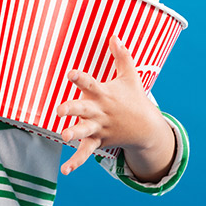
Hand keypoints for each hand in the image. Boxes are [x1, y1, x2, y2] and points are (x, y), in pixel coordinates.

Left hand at [55, 36, 167, 175]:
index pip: (90, 83)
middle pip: (83, 109)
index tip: (69, 73)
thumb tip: (114, 35)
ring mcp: (99, 128)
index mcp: (104, 94)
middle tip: (59, 110)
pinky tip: (65, 170)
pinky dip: (76, 162)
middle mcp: (100, 112)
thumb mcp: (130, 76)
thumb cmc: (134, 98)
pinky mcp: (98, 141)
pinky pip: (85, 153)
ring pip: (84, 132)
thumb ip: (121, 56)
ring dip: (74, 134)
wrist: (146, 128)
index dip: (79, 78)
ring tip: (63, 136)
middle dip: (72, 109)